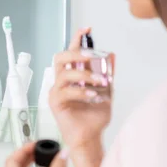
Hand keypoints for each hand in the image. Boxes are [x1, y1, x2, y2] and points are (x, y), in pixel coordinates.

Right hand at [49, 28, 114, 151]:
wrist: (91, 137)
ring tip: (101, 81)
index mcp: (73, 76)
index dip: (77, 39)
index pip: (71, 53)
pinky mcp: (55, 103)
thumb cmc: (95, 116)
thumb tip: (111, 54)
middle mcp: (62, 81)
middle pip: (60, 58)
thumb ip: (107, 73)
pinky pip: (66, 91)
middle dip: (77, 54)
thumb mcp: (106, 91)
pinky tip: (93, 95)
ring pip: (64, 74)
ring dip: (85, 75)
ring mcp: (56, 91)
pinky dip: (82, 91)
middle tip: (92, 56)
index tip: (87, 28)